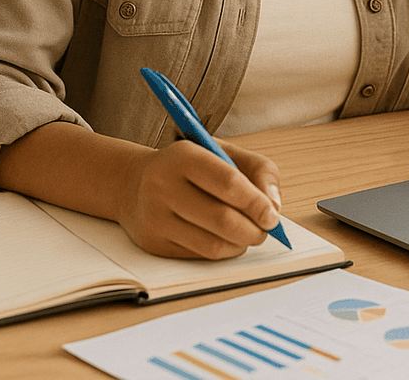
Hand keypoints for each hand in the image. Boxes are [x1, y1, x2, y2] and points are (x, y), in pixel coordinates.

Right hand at [117, 138, 282, 258]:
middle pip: (223, 219)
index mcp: (182, 156)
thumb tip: (274, 206)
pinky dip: (223, 252)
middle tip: (265, 229)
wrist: (134, 183)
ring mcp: (155, 217)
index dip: (256, 202)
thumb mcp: (222, 152)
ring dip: (241, 244)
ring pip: (213, 245)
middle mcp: (163, 186)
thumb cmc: (188, 167)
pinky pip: (199, 256)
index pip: (228, 182)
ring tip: (247, 234)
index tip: (272, 215)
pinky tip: (226, 240)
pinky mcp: (154, 243)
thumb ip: (258, 169)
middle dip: (254, 230)